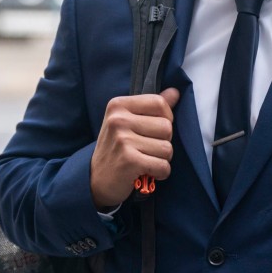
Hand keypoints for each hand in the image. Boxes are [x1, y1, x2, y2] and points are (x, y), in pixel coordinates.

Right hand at [90, 88, 179, 207]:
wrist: (96, 180)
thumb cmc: (116, 150)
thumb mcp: (128, 123)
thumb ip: (152, 107)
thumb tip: (175, 92)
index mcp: (118, 105)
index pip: (160, 103)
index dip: (165, 119)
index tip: (153, 130)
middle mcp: (118, 120)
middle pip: (167, 127)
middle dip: (163, 143)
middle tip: (146, 150)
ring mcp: (123, 140)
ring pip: (167, 148)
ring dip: (161, 159)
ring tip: (145, 161)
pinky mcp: (130, 161)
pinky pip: (163, 166)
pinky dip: (160, 173)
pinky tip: (147, 172)